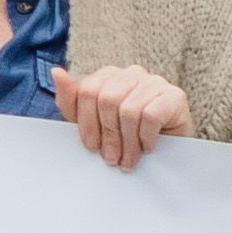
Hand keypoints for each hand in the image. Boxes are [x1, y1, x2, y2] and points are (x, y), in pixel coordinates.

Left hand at [62, 62, 192, 169]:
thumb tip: (57, 72)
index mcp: (110, 76)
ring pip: (129, 110)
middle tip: (112, 158)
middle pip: (107, 99)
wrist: (168, 150)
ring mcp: (155, 82)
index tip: (92, 147)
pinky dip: (146, 138)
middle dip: (108, 135)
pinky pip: (151, 116)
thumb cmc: (127, 136)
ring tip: (128, 160)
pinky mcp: (174, 96)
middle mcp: (132, 74)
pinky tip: (147, 148)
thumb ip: (71, 101)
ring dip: (127, 142)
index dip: (87, 123)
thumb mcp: (92, 123)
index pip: (88, 90)